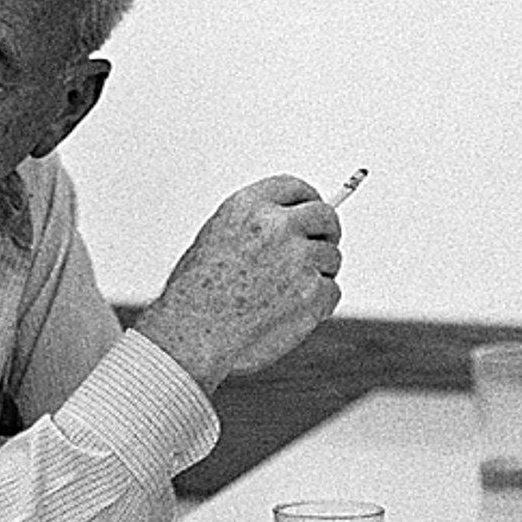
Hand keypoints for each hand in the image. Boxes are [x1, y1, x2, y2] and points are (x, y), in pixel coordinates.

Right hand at [134, 175, 342, 391]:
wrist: (191, 335)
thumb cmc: (195, 294)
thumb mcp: (216, 240)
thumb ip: (255, 225)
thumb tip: (293, 225)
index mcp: (249, 207)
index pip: (295, 187)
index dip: (308, 200)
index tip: (312, 211)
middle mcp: (277, 226)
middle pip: (325, 216)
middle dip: (326, 233)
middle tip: (318, 252)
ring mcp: (299, 258)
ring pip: (330, 258)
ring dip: (317, 275)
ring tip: (282, 297)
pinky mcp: (313, 292)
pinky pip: (331, 291)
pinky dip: (317, 305)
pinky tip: (287, 315)